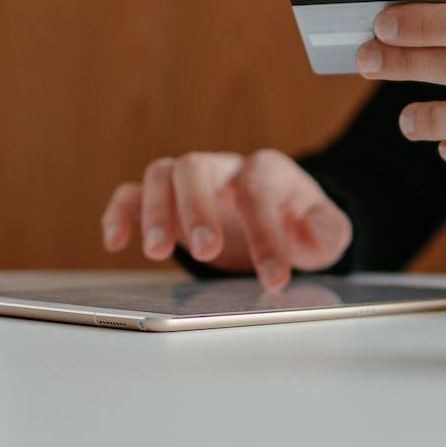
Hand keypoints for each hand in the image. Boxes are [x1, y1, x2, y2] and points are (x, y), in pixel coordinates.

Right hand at [100, 149, 352, 291]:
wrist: (279, 216)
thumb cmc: (299, 224)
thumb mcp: (326, 231)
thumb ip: (329, 230)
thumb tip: (315, 232)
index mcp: (267, 171)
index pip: (259, 193)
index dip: (266, 235)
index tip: (273, 279)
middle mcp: (224, 168)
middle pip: (196, 167)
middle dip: (197, 208)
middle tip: (205, 251)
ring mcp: (191, 181)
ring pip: (162, 173)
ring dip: (155, 210)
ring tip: (157, 252)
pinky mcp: (166, 198)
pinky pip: (132, 192)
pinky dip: (120, 212)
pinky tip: (116, 241)